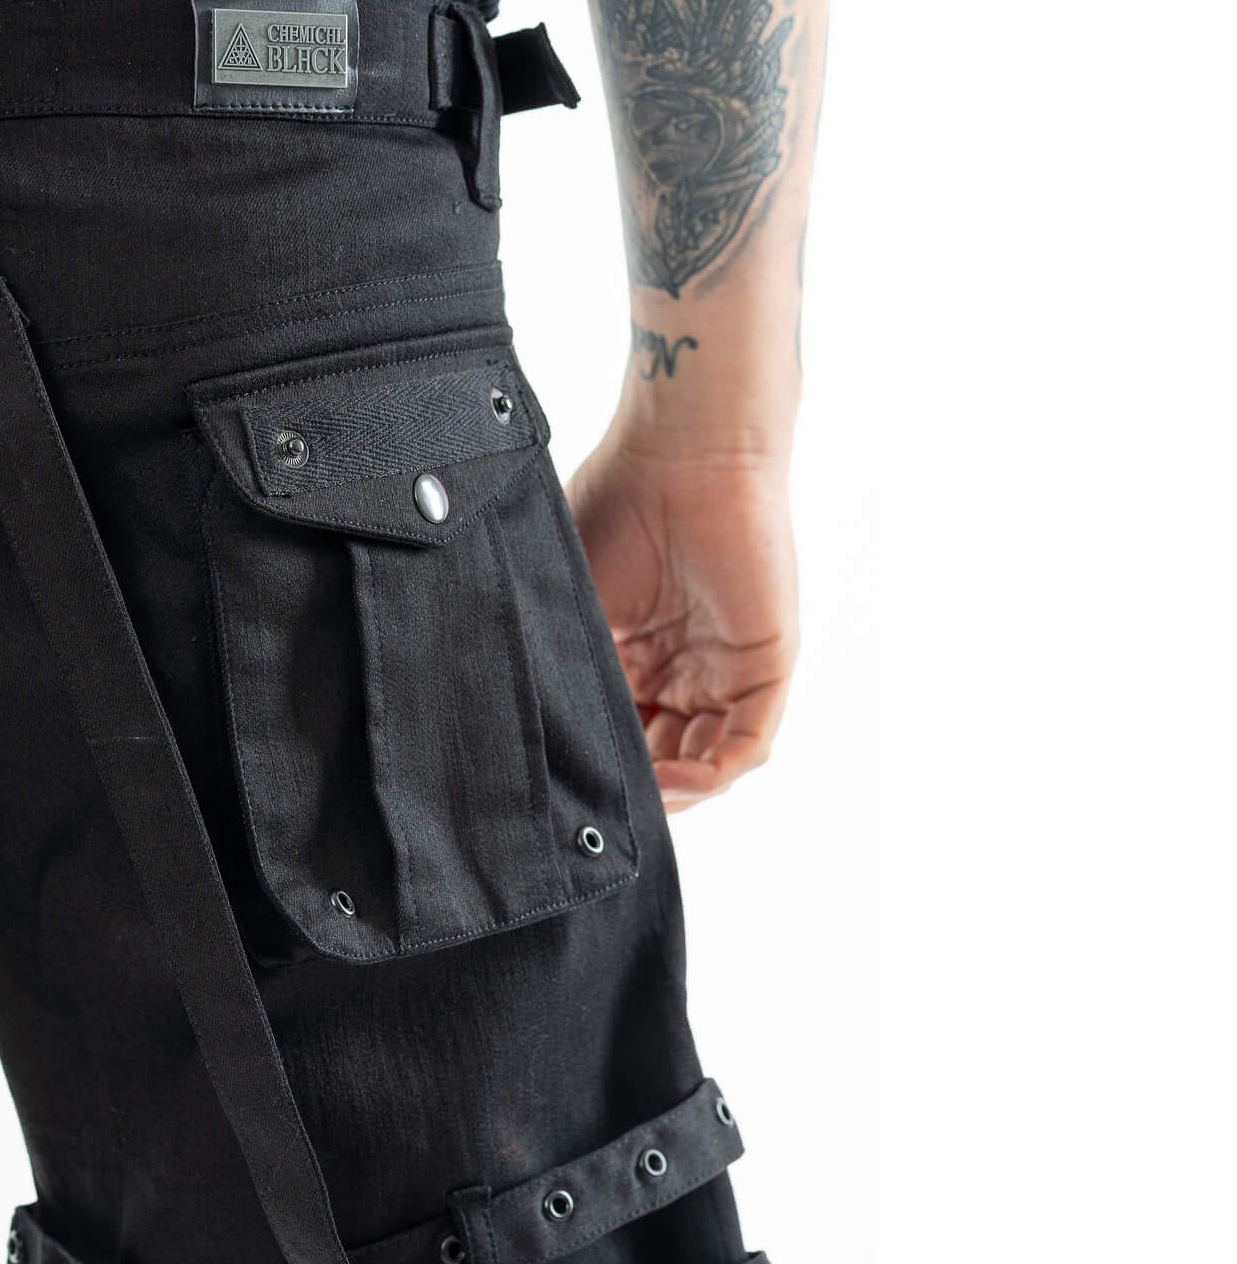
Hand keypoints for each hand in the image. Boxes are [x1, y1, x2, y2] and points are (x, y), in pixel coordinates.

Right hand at [567, 432, 798, 814]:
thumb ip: (551, 659)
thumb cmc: (615, 501)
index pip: (618, 734)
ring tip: (631, 806)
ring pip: (705, 762)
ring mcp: (726, 670)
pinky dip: (712, 775)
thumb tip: (496, 722)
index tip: (558, 797)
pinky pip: (747, 743)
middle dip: (633, 791)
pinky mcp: (767, 665)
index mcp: (633, 655)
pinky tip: (673, 786)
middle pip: (663, 758)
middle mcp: (682, 670)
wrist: (680, 449)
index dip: (594, 769)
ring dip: (672, 794)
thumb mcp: (565, 598)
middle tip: (593, 814)